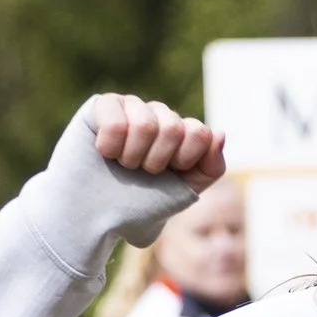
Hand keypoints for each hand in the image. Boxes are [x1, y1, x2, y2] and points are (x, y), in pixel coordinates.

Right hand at [90, 93, 228, 191]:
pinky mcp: (103, 104)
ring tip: (123, 163)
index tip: (169, 173)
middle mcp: (160, 114)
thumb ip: (211, 166)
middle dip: (156, 161)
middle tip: (141, 170)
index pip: (200, 133)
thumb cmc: (144, 201)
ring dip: (132, 156)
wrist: (98, 212)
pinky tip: (104, 152)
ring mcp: (133, 106)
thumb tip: (219, 133)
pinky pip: (115, 121)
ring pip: (145, 124)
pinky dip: (110, 146)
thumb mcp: (187, 189)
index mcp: (184, 131)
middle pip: (173, 129)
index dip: (184, 160)